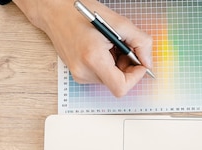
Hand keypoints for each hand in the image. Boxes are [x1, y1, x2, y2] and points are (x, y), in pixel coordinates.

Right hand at [13, 0, 152, 96]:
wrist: (54, 11)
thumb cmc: (80, 12)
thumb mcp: (118, 22)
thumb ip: (140, 42)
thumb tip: (148, 61)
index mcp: (93, 58)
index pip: (121, 87)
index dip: (135, 78)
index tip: (139, 63)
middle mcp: (84, 71)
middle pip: (117, 83)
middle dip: (127, 67)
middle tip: (123, 46)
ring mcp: (79, 75)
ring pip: (111, 79)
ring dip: (117, 64)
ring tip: (109, 44)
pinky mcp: (77, 74)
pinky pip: (102, 75)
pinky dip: (108, 64)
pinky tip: (101, 48)